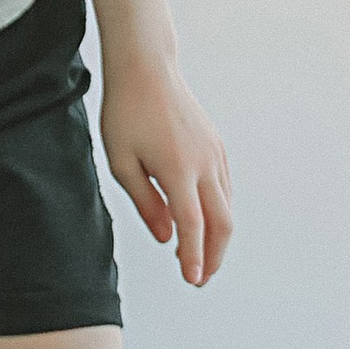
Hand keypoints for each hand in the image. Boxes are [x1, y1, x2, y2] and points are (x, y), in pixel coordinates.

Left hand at [101, 60, 232, 287]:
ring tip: (198, 255)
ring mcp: (215, 154)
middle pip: (222, 223)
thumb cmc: (126, 112)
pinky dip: (219, 211)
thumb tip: (166, 236)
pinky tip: (204, 221)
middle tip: (200, 278)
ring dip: (217, 236)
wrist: (147, 68)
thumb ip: (146, 203)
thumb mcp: (122, 162)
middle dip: (214, 256)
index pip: (192, 226)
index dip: (193, 258)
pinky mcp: (217, 147)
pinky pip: (225, 188)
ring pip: (227, 207)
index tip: (192, 280)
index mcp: (178, 171)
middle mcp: (204, 165)